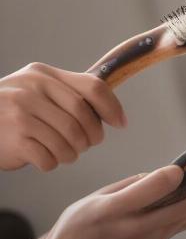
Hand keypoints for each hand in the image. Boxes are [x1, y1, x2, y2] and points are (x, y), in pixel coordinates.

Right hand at [0, 62, 125, 171]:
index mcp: (43, 75)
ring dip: (72, 153)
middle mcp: (31, 89)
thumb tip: (115, 115)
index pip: (93, 87)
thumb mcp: (37, 92)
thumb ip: (71, 95)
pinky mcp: (13, 139)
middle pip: (84, 118)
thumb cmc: (12, 113)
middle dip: (92, 137)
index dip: (112, 108)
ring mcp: (20, 113)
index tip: (121, 124)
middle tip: (87, 144)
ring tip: (64, 152)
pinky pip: (51, 158)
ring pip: (70, 141)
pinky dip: (53, 163)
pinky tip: (44, 158)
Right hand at [39, 166, 185, 238]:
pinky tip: (162, 213)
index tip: (179, 168)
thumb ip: (130, 185)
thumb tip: (160, 175)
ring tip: (180, 195)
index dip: (174, 174)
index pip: (157, 188)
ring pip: (185, 221)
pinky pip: (172, 232)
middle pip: (184, 209)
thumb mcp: (96, 197)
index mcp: (115, 209)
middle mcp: (134, 230)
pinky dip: (175, 218)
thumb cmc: (77, 226)